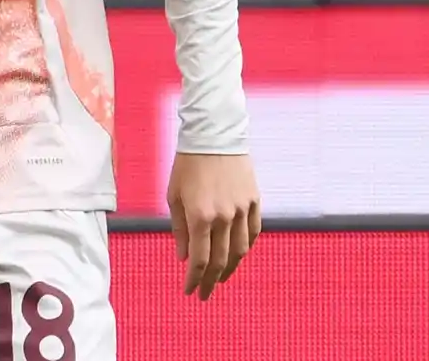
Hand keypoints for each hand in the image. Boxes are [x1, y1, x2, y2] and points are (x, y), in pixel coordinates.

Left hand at [167, 152, 260, 300]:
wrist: (214, 135)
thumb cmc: (187, 164)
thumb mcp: (173, 195)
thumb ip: (178, 228)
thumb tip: (182, 257)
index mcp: (200, 216)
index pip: (199, 259)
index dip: (194, 279)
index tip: (189, 291)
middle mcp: (224, 217)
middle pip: (221, 261)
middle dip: (210, 281)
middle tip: (204, 293)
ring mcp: (242, 210)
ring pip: (240, 251)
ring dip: (230, 269)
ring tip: (220, 278)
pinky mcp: (254, 201)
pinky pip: (253, 233)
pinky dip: (245, 247)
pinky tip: (238, 255)